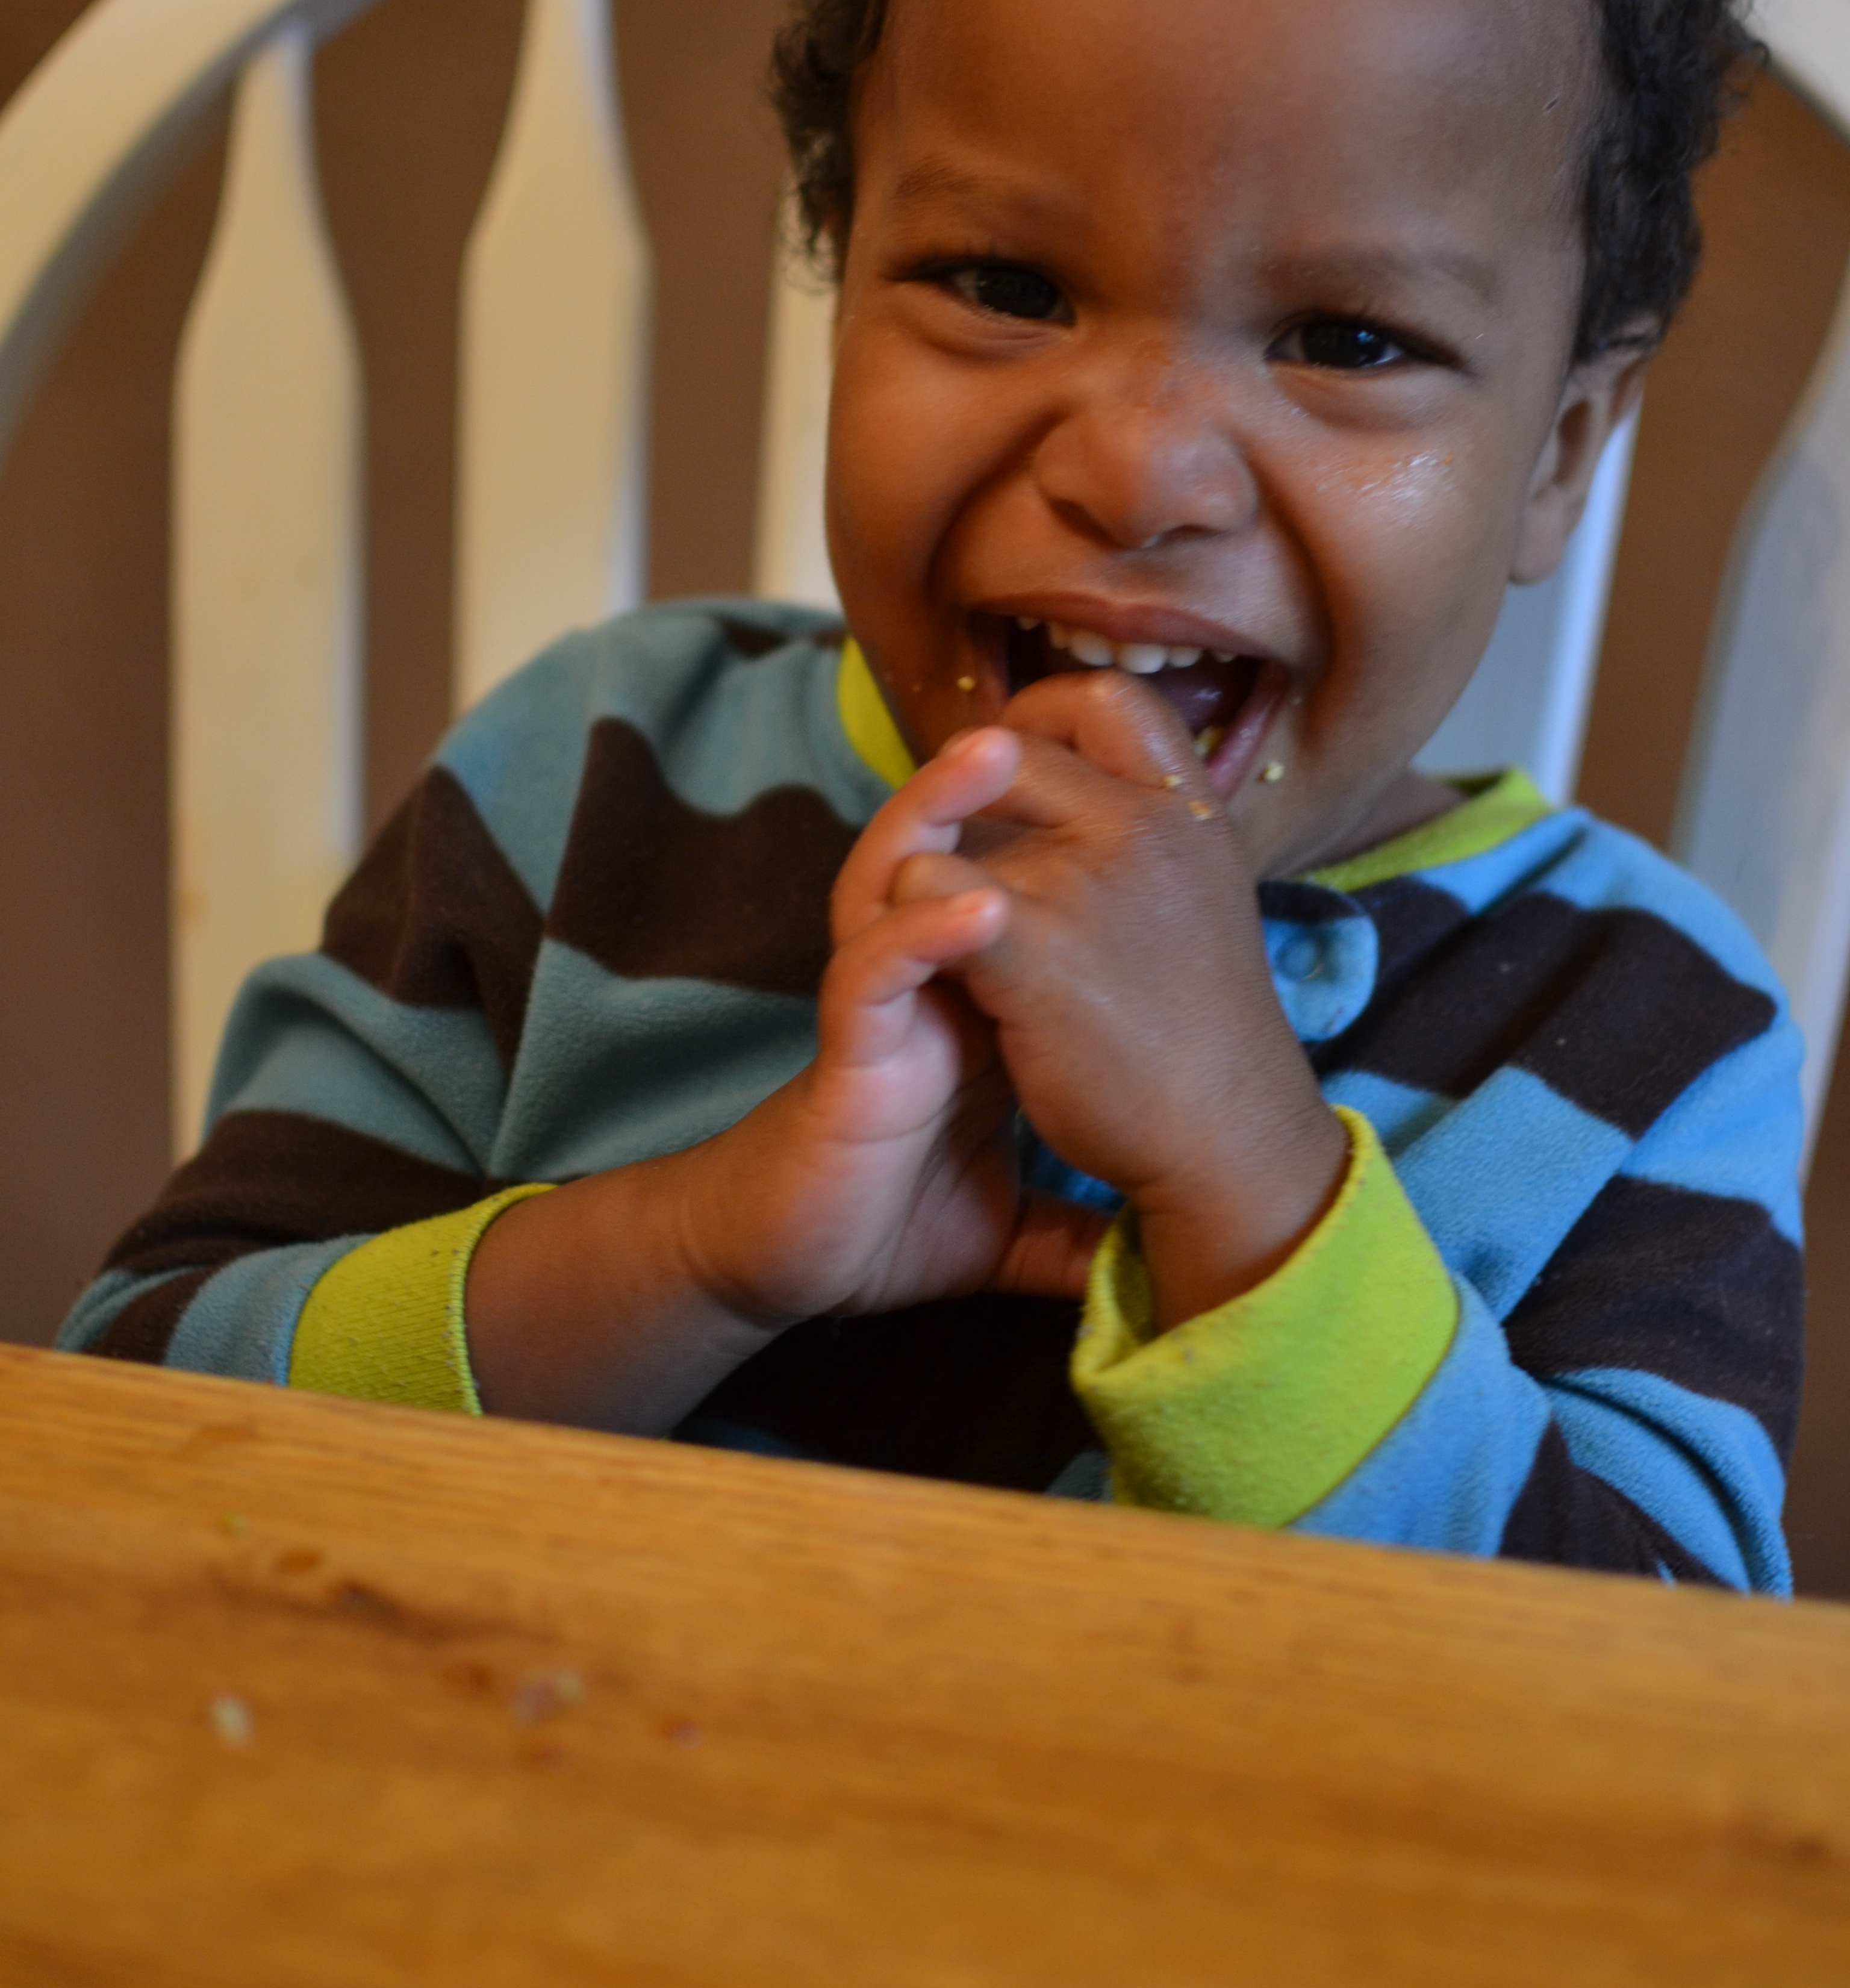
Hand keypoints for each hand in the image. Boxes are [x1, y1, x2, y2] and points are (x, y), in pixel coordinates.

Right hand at [467, 730, 1103, 1439]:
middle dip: (994, 779)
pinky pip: (872, 973)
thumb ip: (1081, 1212)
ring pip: (892, 878)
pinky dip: (920, 935)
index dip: (1055, 829)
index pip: (1011, 883)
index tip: (1131, 785)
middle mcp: (923, 982)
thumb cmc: (897, 1222)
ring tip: (990, 752)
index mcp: (973, 998)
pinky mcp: (845, 1052)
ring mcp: (881, 1007)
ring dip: (935, 813)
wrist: (795, 1272)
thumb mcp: (1020, 1215)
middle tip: (1051, 715)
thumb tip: (1158, 1243)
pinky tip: (976, 907)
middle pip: (948, 849)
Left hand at [891, 674, 1349, 1330]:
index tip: (1012, 769)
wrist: (1226, 1138)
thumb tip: (1057, 781)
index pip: (1105, 697)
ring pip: (944, 823)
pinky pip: (924, 888)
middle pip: (1006, 749)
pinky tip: (939, 976)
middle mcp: (1144, 827)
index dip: (1040, 715)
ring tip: (949, 940)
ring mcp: (1089, 882)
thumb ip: (1142, 834)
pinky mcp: (1034, 947)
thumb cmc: (1199, 1030)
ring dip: (928, 876)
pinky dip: (909, 925)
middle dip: (959, 800)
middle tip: (955, 868)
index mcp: (1188, 812)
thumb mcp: (1197, 896)